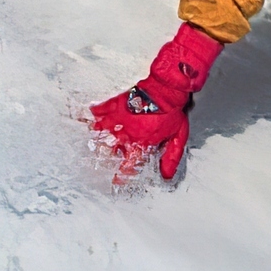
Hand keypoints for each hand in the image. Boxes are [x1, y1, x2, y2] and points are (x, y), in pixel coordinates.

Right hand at [90, 23, 222, 182]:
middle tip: (109, 153)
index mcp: (142, 142)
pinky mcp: (117, 104)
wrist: (167, 89)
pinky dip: (96, 111)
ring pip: (103, 130)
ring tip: (95, 135)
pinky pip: (101, 109)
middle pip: (112, 148)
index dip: (122, 174)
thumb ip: (171, 156)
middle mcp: (128, 133)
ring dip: (99, 133)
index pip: (129, 164)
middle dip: (109, 152)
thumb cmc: (172, 111)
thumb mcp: (177, 136)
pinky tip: (93, 112)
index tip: (116, 180)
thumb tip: (167, 174)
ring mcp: (120, 118)